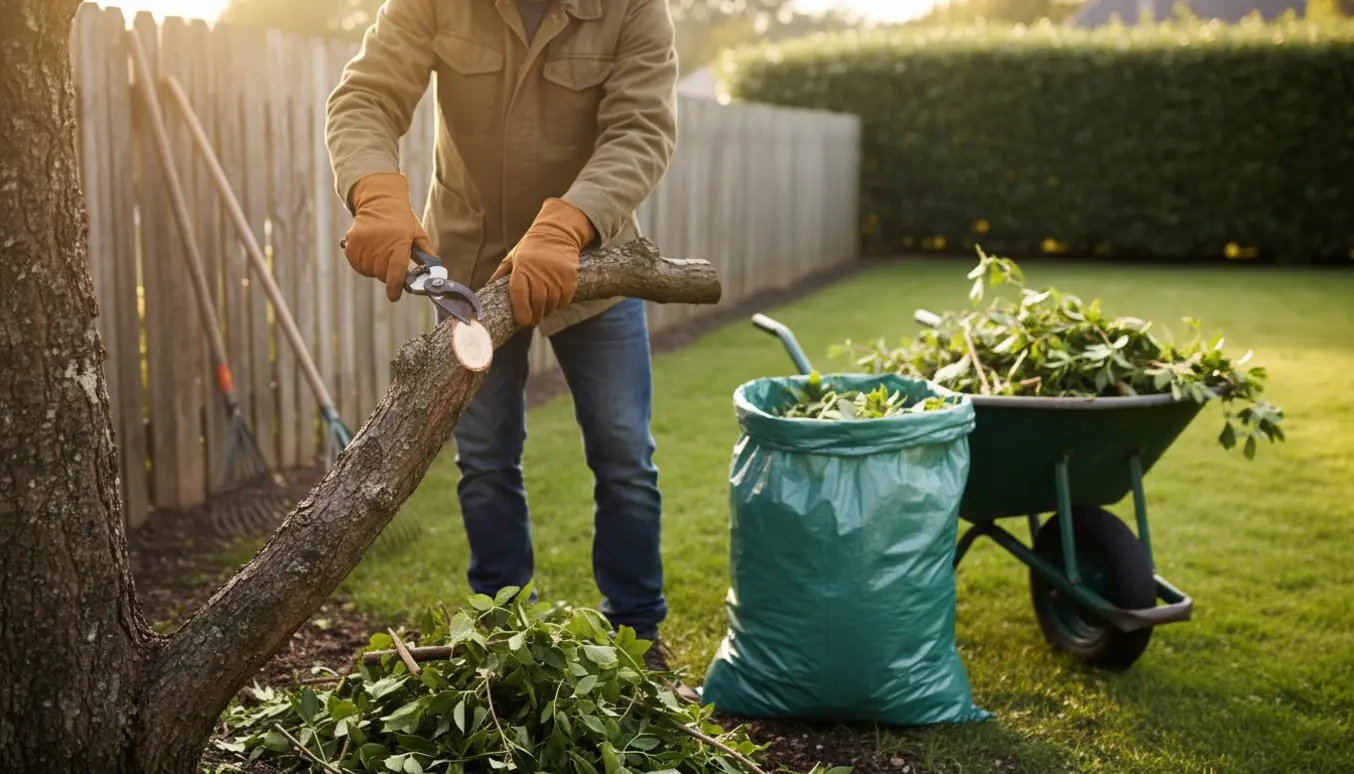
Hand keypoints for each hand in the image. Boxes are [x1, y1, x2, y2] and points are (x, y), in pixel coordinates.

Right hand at [342, 172, 430, 301]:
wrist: (379, 201)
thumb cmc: (402, 220)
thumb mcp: (417, 233)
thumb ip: (426, 253)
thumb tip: (437, 270)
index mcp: (399, 241)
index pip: (395, 270)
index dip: (394, 286)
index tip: (394, 296)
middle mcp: (380, 243)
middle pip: (382, 273)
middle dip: (388, 274)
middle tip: (391, 263)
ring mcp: (363, 242)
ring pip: (369, 270)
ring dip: (375, 269)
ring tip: (381, 254)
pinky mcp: (351, 242)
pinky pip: (357, 264)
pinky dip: (363, 264)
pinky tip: (370, 254)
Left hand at [490, 197, 594, 326]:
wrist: (556, 232)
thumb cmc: (530, 248)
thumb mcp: (512, 258)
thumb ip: (500, 275)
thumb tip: (485, 290)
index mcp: (522, 269)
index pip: (520, 296)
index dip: (521, 313)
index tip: (521, 321)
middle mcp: (539, 273)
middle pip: (537, 304)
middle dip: (534, 317)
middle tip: (531, 321)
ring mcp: (556, 276)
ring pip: (551, 304)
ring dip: (546, 311)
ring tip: (541, 310)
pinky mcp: (570, 278)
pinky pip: (564, 300)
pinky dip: (558, 304)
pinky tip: (553, 300)